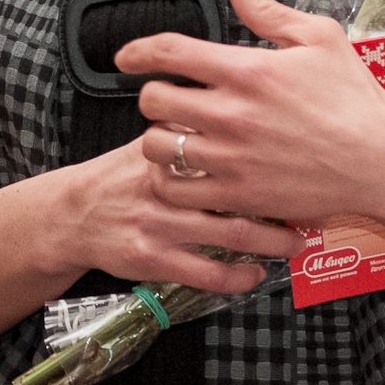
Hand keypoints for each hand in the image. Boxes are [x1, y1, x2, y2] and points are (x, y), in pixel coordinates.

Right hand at [40, 134, 298, 295]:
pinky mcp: (152, 258)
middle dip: (281, 198)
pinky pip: (206, 273)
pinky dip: (238, 276)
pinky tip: (255, 273)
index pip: (220, 142)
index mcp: (165, 149)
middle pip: (236, 188)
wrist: (73, 216)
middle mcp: (163, 183)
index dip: (265, 150)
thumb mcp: (146, 143)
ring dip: (271, 240)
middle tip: (311, 202)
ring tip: (295, 240)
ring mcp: (158, 223)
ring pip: (230, 234)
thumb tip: (230, 108)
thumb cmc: (118, 177)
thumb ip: (183, 131)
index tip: (297, 154)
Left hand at [119, 0, 384, 227]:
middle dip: (153, 96)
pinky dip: (172, 181)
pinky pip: (177, 190)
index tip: (126, 57)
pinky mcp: (239, 196)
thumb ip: (265, 9)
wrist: (384, 162)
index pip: (169, 51)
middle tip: (168, 100)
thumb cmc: (354, 98)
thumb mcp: (317, 37)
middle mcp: (232, 113)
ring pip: (157, 147)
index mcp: (247, 69)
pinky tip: (188, 173)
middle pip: (153, 100)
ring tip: (178, 137)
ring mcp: (233, 159)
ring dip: (159, 139)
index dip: (136, 51)